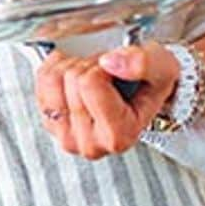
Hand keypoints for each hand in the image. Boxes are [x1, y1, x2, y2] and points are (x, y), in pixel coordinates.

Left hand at [34, 42, 179, 158]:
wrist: (145, 91)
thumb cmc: (153, 83)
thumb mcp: (163, 67)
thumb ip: (143, 63)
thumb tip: (111, 62)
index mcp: (118, 136)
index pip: (89, 84)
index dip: (102, 67)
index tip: (116, 71)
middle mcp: (90, 143)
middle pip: (71, 80)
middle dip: (89, 66)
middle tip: (107, 73)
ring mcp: (66, 134)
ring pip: (51, 79)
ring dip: (71, 66)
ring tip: (93, 75)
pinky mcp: (50, 121)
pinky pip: (41, 79)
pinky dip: (57, 68)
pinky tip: (76, 77)